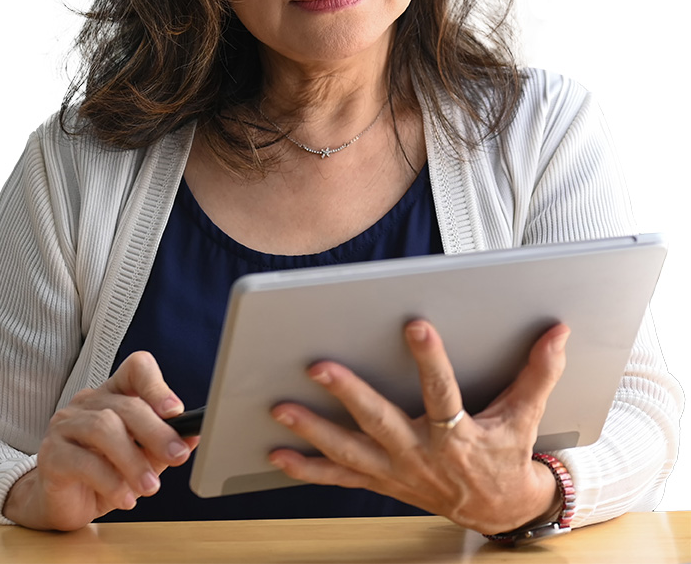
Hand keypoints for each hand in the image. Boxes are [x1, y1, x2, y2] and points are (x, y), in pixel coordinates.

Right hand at [3, 352, 198, 530]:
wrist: (63, 504)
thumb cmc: (105, 473)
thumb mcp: (142, 457)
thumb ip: (163, 444)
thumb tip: (193, 436)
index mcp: (114, 393)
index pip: (136, 368)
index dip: (157, 386)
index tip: (176, 411)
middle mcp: (88, 402)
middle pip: (126, 405)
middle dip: (156, 432)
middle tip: (177, 456)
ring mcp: (65, 425)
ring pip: (104, 428)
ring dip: (133, 460)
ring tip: (151, 487)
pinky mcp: (51, 455)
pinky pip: (83, 462)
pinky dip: (110, 481)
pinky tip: (125, 498)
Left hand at [268, 320, 567, 533]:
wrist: (499, 511)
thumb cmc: (507, 453)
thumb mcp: (526, 416)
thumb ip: (538, 371)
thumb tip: (558, 330)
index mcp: (458, 435)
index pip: (444, 393)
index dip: (431, 360)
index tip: (414, 324)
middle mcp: (422, 455)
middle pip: (381, 422)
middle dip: (349, 396)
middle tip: (317, 366)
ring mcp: (397, 473)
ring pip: (350, 452)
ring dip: (313, 430)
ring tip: (280, 407)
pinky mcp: (382, 482)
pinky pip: (339, 479)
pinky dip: (307, 469)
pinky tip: (277, 453)